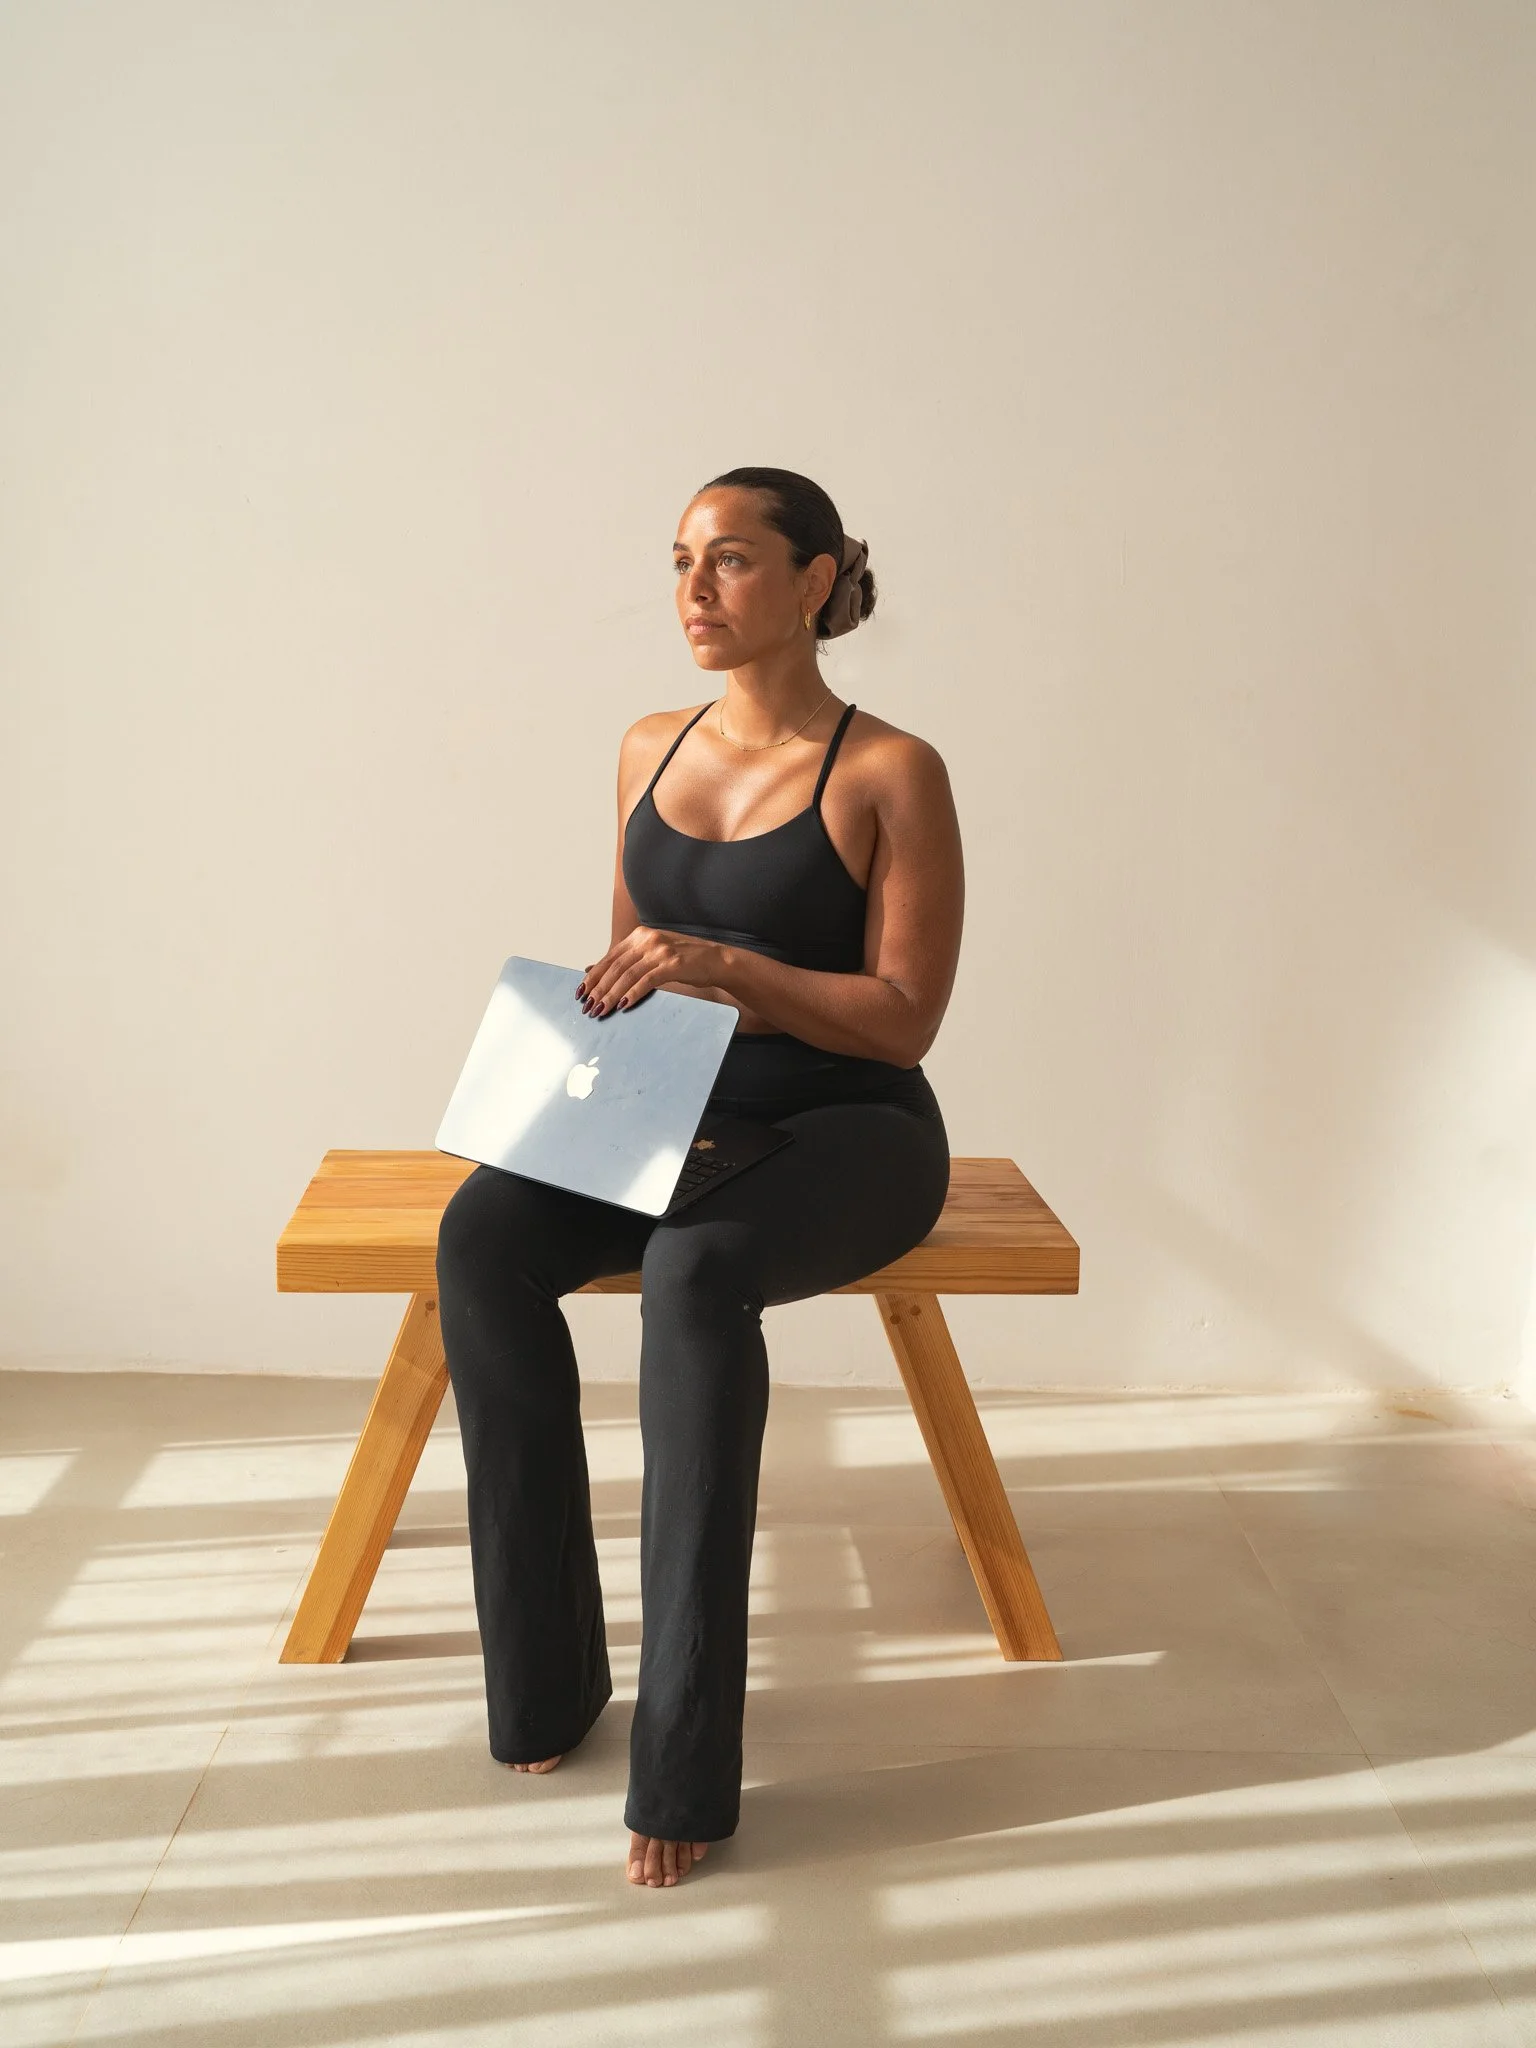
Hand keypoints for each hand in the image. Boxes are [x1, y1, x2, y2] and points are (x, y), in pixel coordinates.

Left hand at [576, 928, 727, 1016]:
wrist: (715, 960)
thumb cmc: (683, 959)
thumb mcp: (651, 955)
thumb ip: (625, 960)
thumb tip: (590, 969)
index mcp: (639, 935)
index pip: (610, 957)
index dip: (594, 976)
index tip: (581, 993)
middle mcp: (647, 939)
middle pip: (615, 967)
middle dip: (599, 989)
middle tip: (588, 1006)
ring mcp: (660, 950)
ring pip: (627, 975)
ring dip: (611, 995)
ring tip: (601, 1010)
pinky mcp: (672, 964)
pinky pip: (646, 980)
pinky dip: (633, 994)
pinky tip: (624, 1005)